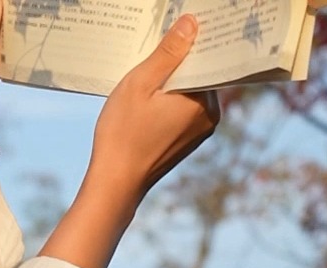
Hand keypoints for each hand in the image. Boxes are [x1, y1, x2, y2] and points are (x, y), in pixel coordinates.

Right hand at [89, 15, 219, 196]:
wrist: (116, 184)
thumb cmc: (123, 136)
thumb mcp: (140, 85)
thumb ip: (168, 54)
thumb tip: (191, 24)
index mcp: (204, 101)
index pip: (206, 57)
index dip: (189, 40)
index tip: (173, 30)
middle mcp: (210, 115)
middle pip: (198, 73)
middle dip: (177, 61)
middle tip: (150, 55)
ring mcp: (201, 130)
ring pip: (189, 91)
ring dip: (170, 82)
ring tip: (143, 83)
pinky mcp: (188, 140)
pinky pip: (183, 109)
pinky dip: (167, 100)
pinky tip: (145, 104)